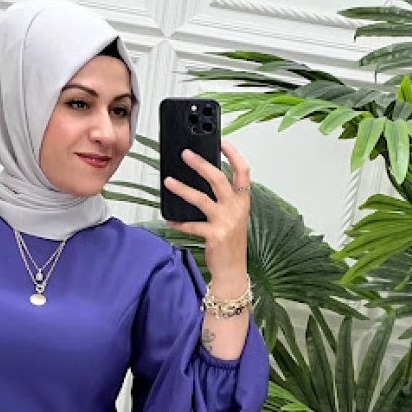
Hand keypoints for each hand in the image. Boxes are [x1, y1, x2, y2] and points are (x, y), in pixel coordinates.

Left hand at [163, 138, 250, 280]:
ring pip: (201, 199)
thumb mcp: (233, 217)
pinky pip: (192, 225)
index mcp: (242, 200)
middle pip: (219, 178)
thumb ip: (224, 199)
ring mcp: (225, 222)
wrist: (233, 271)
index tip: (221, 141)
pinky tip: (170, 219)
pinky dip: (179, 222)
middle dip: (201, 164)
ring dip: (182, 189)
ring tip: (168, 182)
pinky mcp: (214, 236)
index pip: (242, 170)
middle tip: (185, 154)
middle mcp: (236, 208)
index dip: (233, 153)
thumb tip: (203, 179)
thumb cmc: (231, 244)